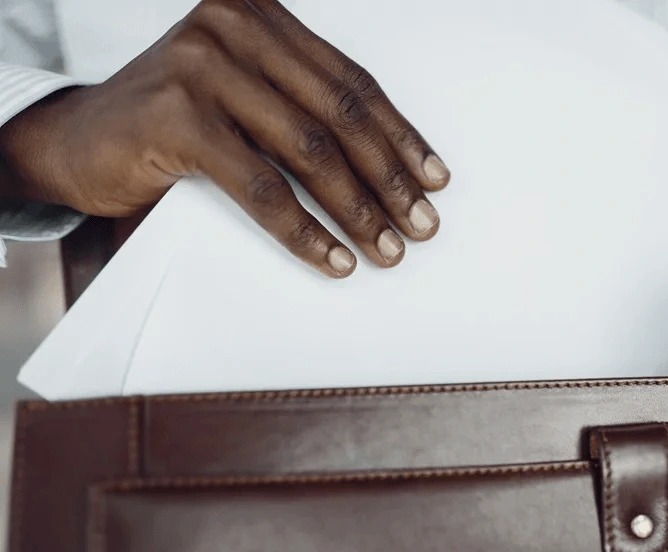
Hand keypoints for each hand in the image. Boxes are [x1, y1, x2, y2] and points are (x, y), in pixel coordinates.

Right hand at [0, 0, 449, 277]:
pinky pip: (262, 187)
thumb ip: (301, 108)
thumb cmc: (173, 121)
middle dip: (390, 179)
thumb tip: (389, 172)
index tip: (435, 181)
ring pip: (309, 151)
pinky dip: (305, 231)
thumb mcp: (246, 98)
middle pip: (340, 114)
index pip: (352, 83)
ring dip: (358, 209)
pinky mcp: (175, 116)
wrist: (79, 140)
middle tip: (421, 225)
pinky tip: (334, 258)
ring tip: (388, 249)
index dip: (401, 137)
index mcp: (262, 16)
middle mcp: (235, 25)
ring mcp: (201, 65)